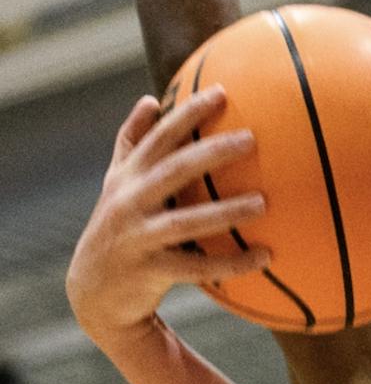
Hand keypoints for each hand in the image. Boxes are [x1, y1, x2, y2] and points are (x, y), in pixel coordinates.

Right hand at [67, 87, 268, 353]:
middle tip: (251, 138)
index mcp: (128, 177)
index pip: (159, 138)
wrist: (92, 291)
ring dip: (225, 213)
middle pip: (172, 171)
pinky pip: (196, 269)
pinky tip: (266, 256)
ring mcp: (138, 238)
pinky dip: (231, 263)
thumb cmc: (117, 224)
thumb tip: (149, 99)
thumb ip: (132, 142)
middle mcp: (129, 203)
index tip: (221, 92)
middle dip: (211, 153)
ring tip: (264, 203)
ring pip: (184, 222)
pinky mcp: (148, 273)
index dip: (187, 114)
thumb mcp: (116, 182)